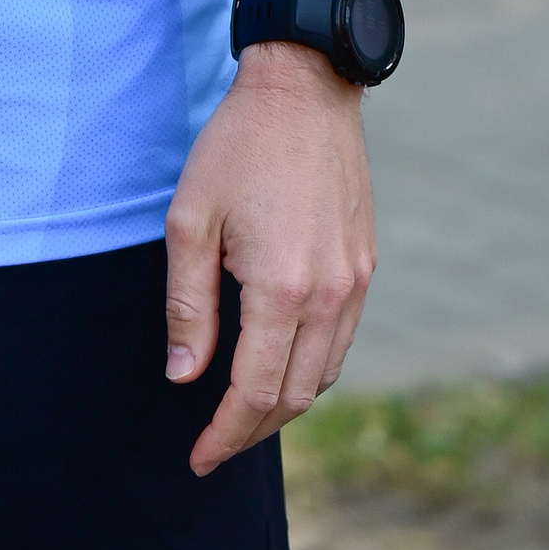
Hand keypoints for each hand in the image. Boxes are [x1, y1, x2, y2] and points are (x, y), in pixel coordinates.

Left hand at [164, 42, 376, 476]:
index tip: (197, 458)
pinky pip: (339, 342)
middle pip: (292, 396)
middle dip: (249, 432)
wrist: (305, 92)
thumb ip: (188, 305)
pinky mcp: (364, 267)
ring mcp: (354, 283)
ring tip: (238, 415)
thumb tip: (184, 377)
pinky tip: (276, 366)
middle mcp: (328, 296)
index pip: (253, 392)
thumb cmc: (236, 149)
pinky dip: (308, 370)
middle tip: (212, 447)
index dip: (223, 434)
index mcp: (281, 288)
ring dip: (281, 405)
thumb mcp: (189, 220)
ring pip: (322, 375)